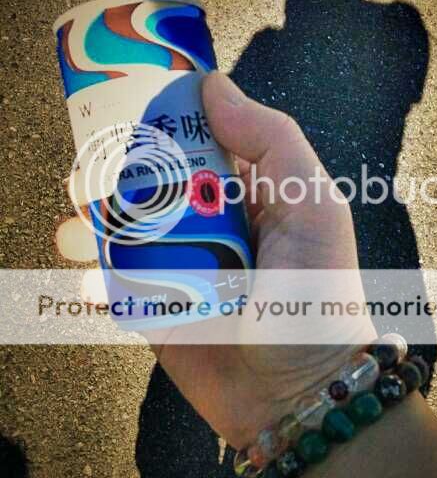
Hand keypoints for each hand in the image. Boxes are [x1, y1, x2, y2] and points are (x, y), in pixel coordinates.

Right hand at [57, 73, 375, 447]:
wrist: (301, 392)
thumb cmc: (317, 295)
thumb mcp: (313, 206)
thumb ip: (271, 139)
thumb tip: (211, 84)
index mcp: (248, 191)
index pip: (197, 140)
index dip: (160, 119)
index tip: (123, 101)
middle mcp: (210, 224)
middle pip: (149, 182)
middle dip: (113, 171)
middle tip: (88, 169)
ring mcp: (180, 267)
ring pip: (121, 231)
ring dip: (91, 223)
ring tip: (77, 226)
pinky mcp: (155, 311)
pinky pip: (111, 286)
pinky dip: (92, 280)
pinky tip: (89, 278)